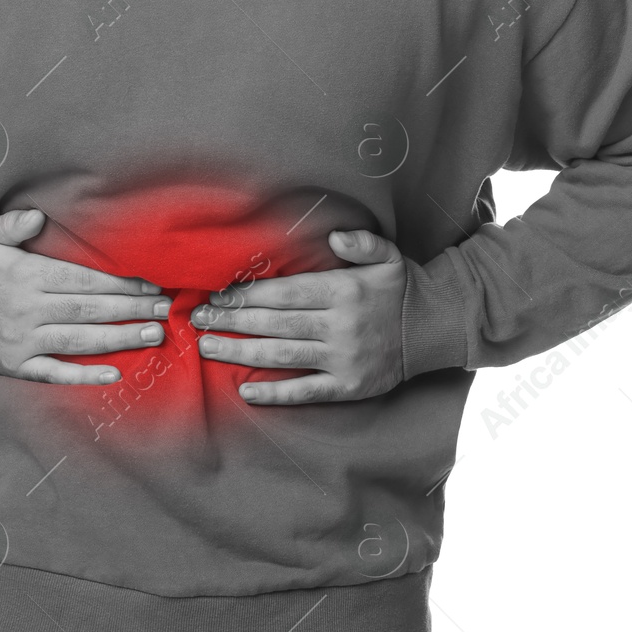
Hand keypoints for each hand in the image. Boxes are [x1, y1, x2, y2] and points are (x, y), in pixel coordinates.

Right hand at [0, 208, 169, 384]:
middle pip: (89, 310)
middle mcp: (28, 309)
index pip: (82, 280)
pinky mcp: (16, 365)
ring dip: (119, 339)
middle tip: (163, 311)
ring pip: (79, 340)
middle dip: (130, 310)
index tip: (148, 285)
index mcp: (27, 276)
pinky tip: (113, 374)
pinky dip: (84, 376)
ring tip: (152, 336)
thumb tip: (38, 218)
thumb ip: (13, 224)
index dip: (119, 284)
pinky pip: (54, 373)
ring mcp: (23, 340)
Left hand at [189, 228, 405, 404]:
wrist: (434, 328)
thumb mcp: (387, 255)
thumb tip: (333, 238)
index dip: (247, 295)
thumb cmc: (401, 288)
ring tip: (207, 347)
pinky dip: (275, 393)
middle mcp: (339, 326)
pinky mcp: (347, 386)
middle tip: (197, 320)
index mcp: (342, 292)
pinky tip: (246, 392)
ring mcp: (342, 359)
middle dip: (231, 321)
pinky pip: (305, 391)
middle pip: (274, 324)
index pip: (284, 293)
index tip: (217, 295)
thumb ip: (360, 243)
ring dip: (240, 352)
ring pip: (281, 356)